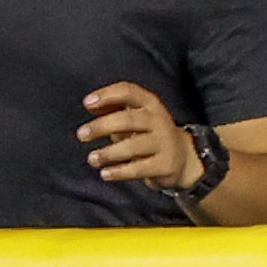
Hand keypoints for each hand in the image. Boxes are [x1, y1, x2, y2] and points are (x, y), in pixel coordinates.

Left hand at [76, 78, 206, 187]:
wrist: (184, 158)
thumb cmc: (150, 134)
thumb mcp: (136, 117)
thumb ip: (114, 109)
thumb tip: (90, 104)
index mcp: (150, 104)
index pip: (128, 92)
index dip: (107, 95)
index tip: (87, 103)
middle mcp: (159, 120)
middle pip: (127, 120)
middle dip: (101, 127)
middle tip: (82, 135)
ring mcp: (164, 143)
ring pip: (132, 146)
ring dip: (108, 153)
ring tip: (92, 158)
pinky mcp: (165, 165)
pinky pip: (139, 169)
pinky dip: (119, 172)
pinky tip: (105, 174)